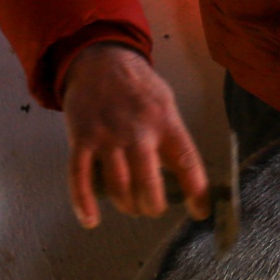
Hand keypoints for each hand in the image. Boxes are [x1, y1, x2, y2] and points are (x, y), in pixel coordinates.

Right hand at [60, 43, 210, 227]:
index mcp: (165, 122)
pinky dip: (83, 202)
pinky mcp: (81, 139)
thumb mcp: (165, 102)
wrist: (100, 60)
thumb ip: (171, 135)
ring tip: (131, 207)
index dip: (197, 192)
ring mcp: (107, 136)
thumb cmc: (138, 86)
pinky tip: (91, 220)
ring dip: (126, 204)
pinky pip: (80, 177)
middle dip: (153, 205)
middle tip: (154, 208)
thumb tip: (183, 174)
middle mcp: (138, 131)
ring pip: (118, 185)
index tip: (200, 212)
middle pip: (149, 182)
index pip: (187, 162)